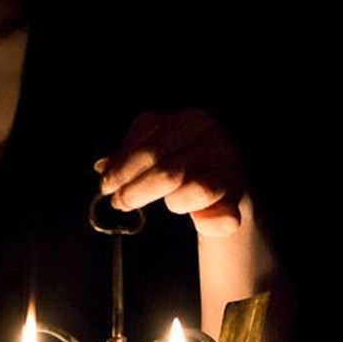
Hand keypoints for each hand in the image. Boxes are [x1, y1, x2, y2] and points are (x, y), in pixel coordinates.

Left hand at [95, 109, 245, 236]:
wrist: (229, 184)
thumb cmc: (186, 165)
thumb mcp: (158, 152)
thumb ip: (129, 157)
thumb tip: (103, 167)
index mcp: (189, 120)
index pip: (147, 144)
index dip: (122, 168)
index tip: (107, 186)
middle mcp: (212, 137)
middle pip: (166, 169)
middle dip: (136, 190)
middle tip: (121, 203)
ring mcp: (229, 165)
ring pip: (192, 190)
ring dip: (172, 203)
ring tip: (168, 203)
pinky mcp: (239, 196)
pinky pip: (218, 215)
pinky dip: (205, 221)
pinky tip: (199, 217)